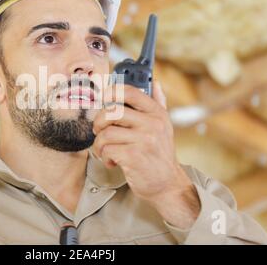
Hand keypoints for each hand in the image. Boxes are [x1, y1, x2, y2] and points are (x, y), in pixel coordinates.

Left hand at [92, 81, 199, 227]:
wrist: (167, 184)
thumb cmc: (159, 154)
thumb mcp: (163, 126)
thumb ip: (158, 103)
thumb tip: (154, 82)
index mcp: (156, 113)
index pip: (131, 92)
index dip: (112, 91)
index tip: (105, 98)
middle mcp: (152, 124)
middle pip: (112, 111)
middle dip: (99, 122)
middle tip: (99, 130)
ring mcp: (144, 140)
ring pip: (106, 133)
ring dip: (100, 144)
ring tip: (105, 150)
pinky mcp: (134, 156)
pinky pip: (107, 149)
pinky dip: (105, 156)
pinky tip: (112, 161)